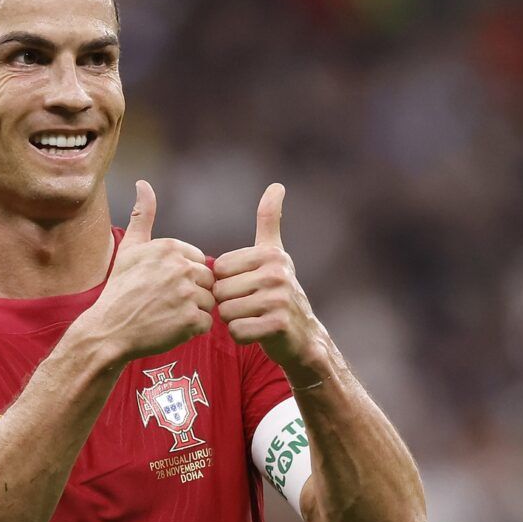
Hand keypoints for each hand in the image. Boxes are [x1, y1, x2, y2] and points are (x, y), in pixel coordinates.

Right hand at [78, 180, 214, 361]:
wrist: (109, 330)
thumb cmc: (120, 290)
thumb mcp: (129, 248)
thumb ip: (143, 216)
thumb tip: (143, 183)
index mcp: (170, 247)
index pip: (198, 261)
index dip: (184, 277)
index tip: (163, 287)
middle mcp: (181, 267)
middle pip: (206, 281)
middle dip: (191, 294)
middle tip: (165, 304)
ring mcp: (187, 294)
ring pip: (209, 302)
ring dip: (193, 311)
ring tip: (167, 315)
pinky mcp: (190, 320)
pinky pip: (207, 323)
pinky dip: (193, 329)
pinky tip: (171, 327)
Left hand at [213, 183, 325, 372]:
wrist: (303, 336)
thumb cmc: (279, 293)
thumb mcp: (274, 254)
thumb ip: (270, 220)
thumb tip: (277, 185)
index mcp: (271, 254)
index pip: (220, 269)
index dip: (226, 282)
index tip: (247, 287)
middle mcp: (277, 273)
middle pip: (221, 291)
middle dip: (228, 303)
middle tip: (250, 306)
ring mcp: (280, 299)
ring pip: (226, 312)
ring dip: (233, 320)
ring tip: (254, 318)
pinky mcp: (278, 325)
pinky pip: (237, 331)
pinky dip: (241, 336)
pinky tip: (257, 332)